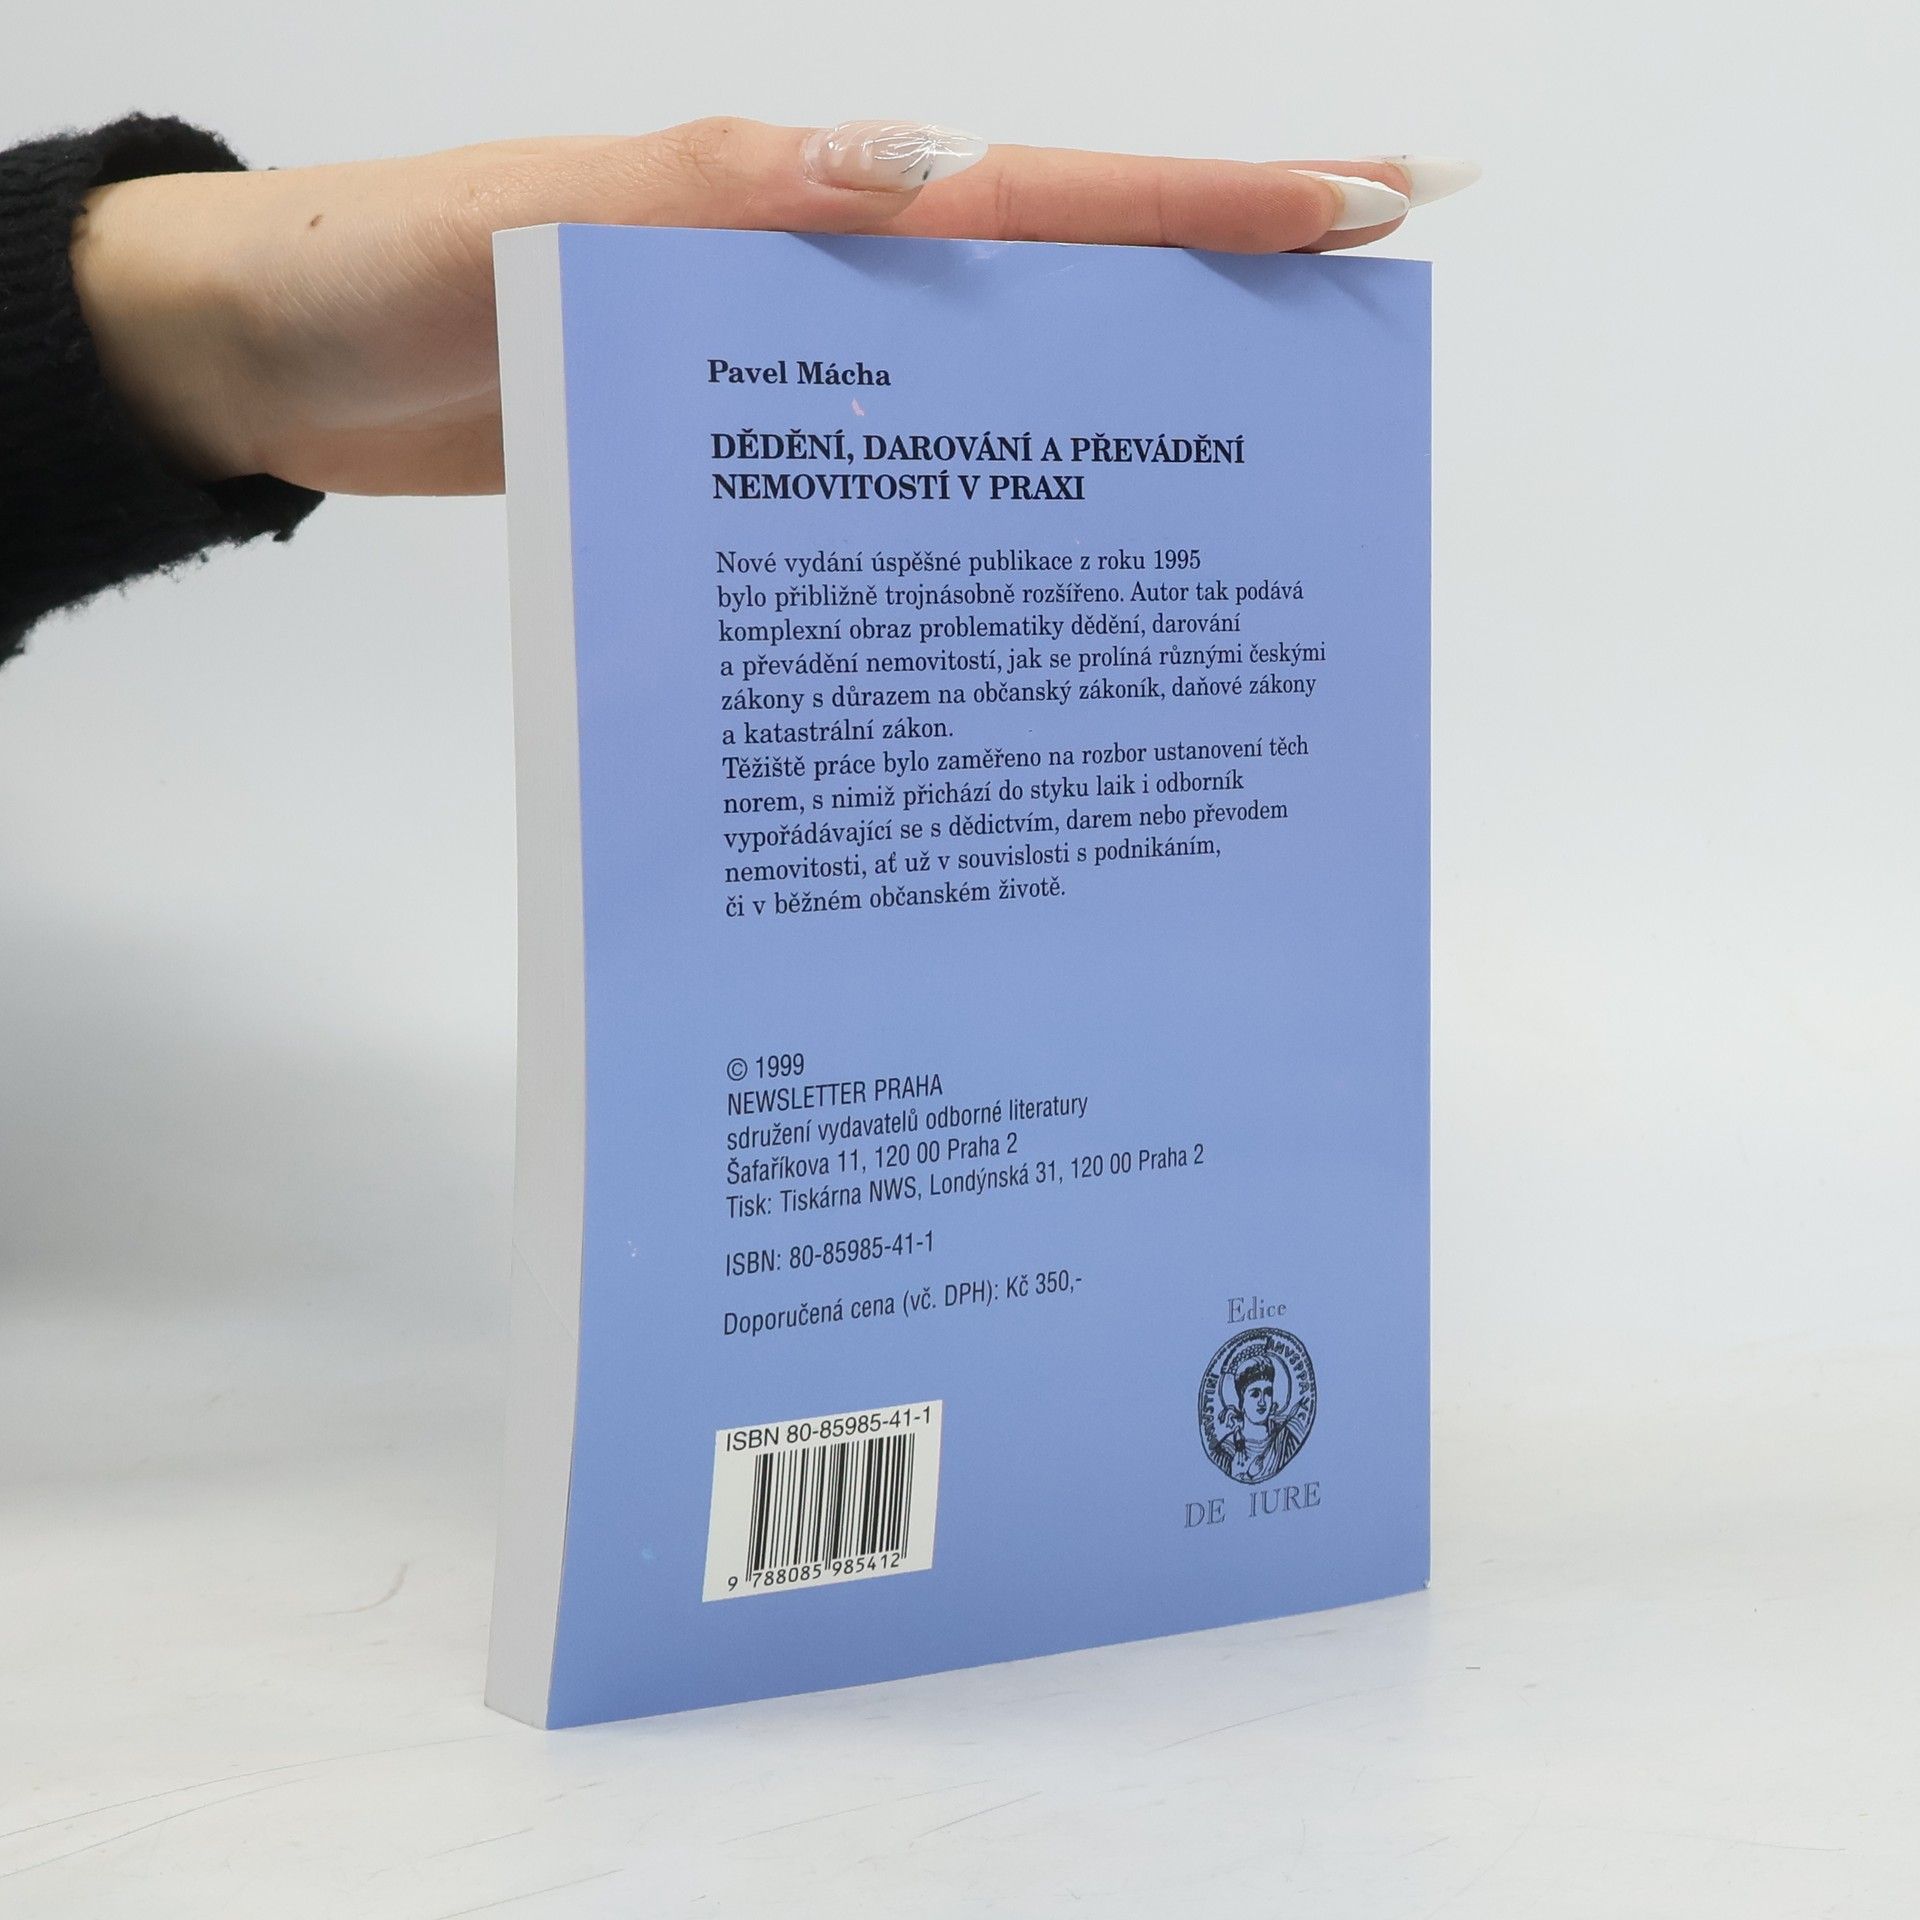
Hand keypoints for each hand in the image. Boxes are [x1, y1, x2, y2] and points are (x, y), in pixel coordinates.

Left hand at [69, 120, 1470, 496]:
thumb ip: (725, 196)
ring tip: (1256, 471)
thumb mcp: (548, 219)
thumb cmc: (394, 280)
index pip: (1049, 197)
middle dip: (1225, 289)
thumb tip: (931, 164)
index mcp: (807, 214)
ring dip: (1126, 417)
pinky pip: (899, 479)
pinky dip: (982, 512)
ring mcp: (799, 384)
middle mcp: (828, 292)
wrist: (282, 369)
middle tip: (1370, 317)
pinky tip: (1037, 575)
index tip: (1373, 198)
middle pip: (1065, 283)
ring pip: (998, 392)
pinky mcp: (752, 466)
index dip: (1211, 202)